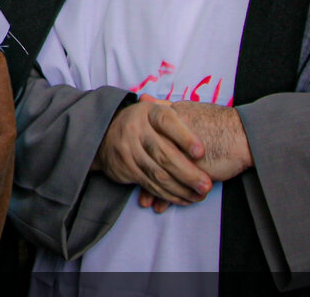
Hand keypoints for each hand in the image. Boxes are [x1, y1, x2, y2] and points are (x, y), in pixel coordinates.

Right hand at [93, 95, 211, 205]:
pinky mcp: (124, 168)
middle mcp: (135, 129)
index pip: (167, 122)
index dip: (185, 137)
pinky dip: (167, 195)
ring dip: (180, 189)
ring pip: (157, 173)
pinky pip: (149, 184)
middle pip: (164, 154)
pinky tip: (183, 198)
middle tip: (206, 186)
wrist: (103, 134)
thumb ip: (174, 112)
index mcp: (148, 112)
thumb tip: (201, 116)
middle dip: (187, 173)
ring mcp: (128, 149)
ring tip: (199, 196)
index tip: (201, 153)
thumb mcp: (153, 110)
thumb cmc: (142, 123)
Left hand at [135, 101, 253, 213]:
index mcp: (163, 121)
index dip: (136, 154)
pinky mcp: (189, 170)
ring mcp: (176, 153)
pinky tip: (161, 206)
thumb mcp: (188, 109)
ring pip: (156, 176)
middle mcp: (166, 136)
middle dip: (140, 177)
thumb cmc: (218, 122)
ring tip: (145, 202)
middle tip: (136, 190)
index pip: (143, 141)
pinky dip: (165, 198)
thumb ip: (164, 106)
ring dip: (150, 192)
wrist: (243, 134)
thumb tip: (144, 96)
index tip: (133, 163)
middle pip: (146, 160)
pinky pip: (171, 187)